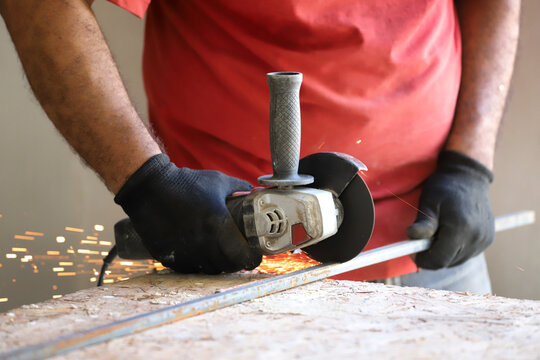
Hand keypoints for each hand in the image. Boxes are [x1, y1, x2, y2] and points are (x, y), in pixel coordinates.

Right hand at [114, 154, 261, 273]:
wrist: (150, 188)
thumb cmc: (186, 183)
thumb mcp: (217, 181)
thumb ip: (239, 187)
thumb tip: (254, 192)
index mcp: (218, 224)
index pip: (242, 254)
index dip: (251, 258)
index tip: (254, 256)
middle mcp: (203, 242)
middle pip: (228, 265)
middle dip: (236, 262)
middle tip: (238, 255)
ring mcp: (186, 251)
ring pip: (209, 270)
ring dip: (218, 265)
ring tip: (220, 256)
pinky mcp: (170, 256)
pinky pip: (190, 268)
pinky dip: (198, 265)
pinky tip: (200, 255)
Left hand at [407, 150, 494, 268]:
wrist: (468, 176)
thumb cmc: (444, 188)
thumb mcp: (429, 202)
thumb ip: (423, 222)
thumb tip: (412, 236)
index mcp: (460, 228)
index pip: (439, 260)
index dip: (423, 260)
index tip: (412, 253)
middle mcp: (476, 237)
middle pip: (448, 262)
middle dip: (432, 256)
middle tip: (421, 241)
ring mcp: (484, 239)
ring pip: (457, 260)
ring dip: (443, 253)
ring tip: (436, 233)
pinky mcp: (488, 239)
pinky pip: (467, 254)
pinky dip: (455, 249)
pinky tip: (449, 234)